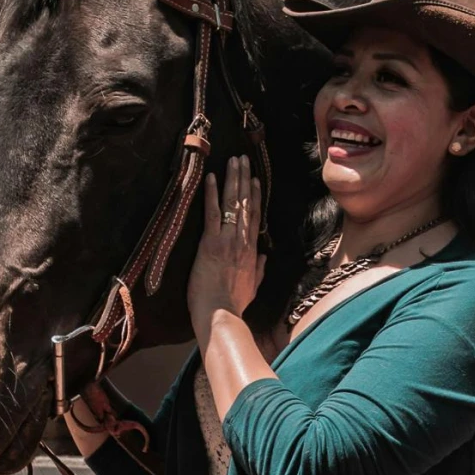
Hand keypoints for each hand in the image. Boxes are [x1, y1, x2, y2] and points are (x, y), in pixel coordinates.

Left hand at [188, 154, 264, 342]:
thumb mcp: (252, 286)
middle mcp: (242, 241)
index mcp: (251, 251)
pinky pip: (213, 213)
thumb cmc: (234, 304)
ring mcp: (227, 240)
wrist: (221, 314)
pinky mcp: (211, 243)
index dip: (255, 196)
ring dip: (233, 180)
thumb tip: (263, 258)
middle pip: (245, 204)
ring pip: (233, 204)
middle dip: (244, 179)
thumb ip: (258, 270)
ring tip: (233, 161)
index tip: (255, 179)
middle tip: (243, 160)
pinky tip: (212, 178)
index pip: (255, 217)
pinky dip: (213, 194)